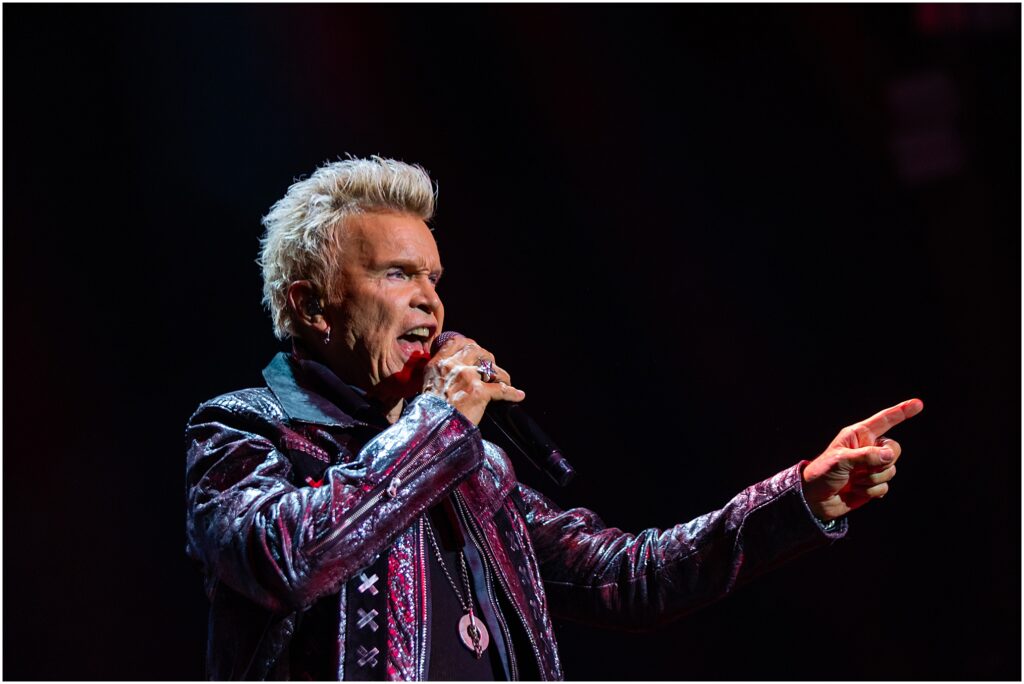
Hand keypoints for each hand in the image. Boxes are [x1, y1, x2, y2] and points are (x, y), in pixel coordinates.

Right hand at [422, 336, 524, 424]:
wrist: (433, 427)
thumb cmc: (430, 411)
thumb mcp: (427, 385)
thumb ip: (438, 375)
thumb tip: (450, 373)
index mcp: (438, 364)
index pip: (456, 342)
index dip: (468, 344)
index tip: (475, 351)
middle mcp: (452, 366)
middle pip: (476, 350)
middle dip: (486, 357)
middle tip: (490, 368)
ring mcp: (467, 377)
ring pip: (490, 366)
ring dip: (500, 374)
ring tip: (504, 381)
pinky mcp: (479, 392)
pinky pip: (501, 389)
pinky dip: (512, 393)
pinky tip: (518, 395)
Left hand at [802, 398, 923, 521]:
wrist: (815, 500)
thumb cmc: (822, 474)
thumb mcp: (840, 460)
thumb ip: (866, 456)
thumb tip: (890, 455)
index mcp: (858, 435)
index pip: (884, 420)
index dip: (902, 411)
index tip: (919, 403)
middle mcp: (868, 448)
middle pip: (894, 449)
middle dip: (881, 462)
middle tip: (859, 470)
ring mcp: (871, 466)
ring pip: (891, 470)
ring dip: (871, 479)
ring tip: (852, 481)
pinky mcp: (873, 483)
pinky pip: (885, 486)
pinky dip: (871, 491)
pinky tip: (856, 491)